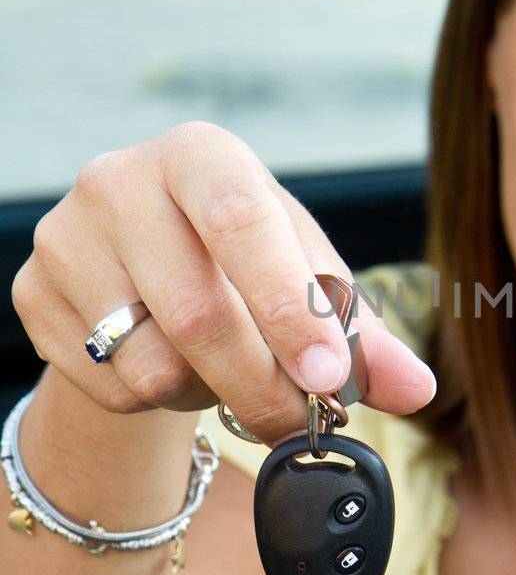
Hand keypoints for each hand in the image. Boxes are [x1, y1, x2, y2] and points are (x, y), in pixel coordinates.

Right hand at [12, 122, 435, 442]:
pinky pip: (112, 386)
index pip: (240, 221)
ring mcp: (66, 237)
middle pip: (197, 313)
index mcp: (201, 154)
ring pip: (152, 363)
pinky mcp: (34, 294)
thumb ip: (363, 334)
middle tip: (302, 420)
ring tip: (223, 369)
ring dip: (207, 392)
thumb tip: (418, 388)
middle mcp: (121, 180)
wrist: (141, 267)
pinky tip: (170, 366)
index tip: (329, 375)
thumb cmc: (243, 262)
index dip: (287, 306)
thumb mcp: (306, 277)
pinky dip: (158, 400)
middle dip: (263, 386)